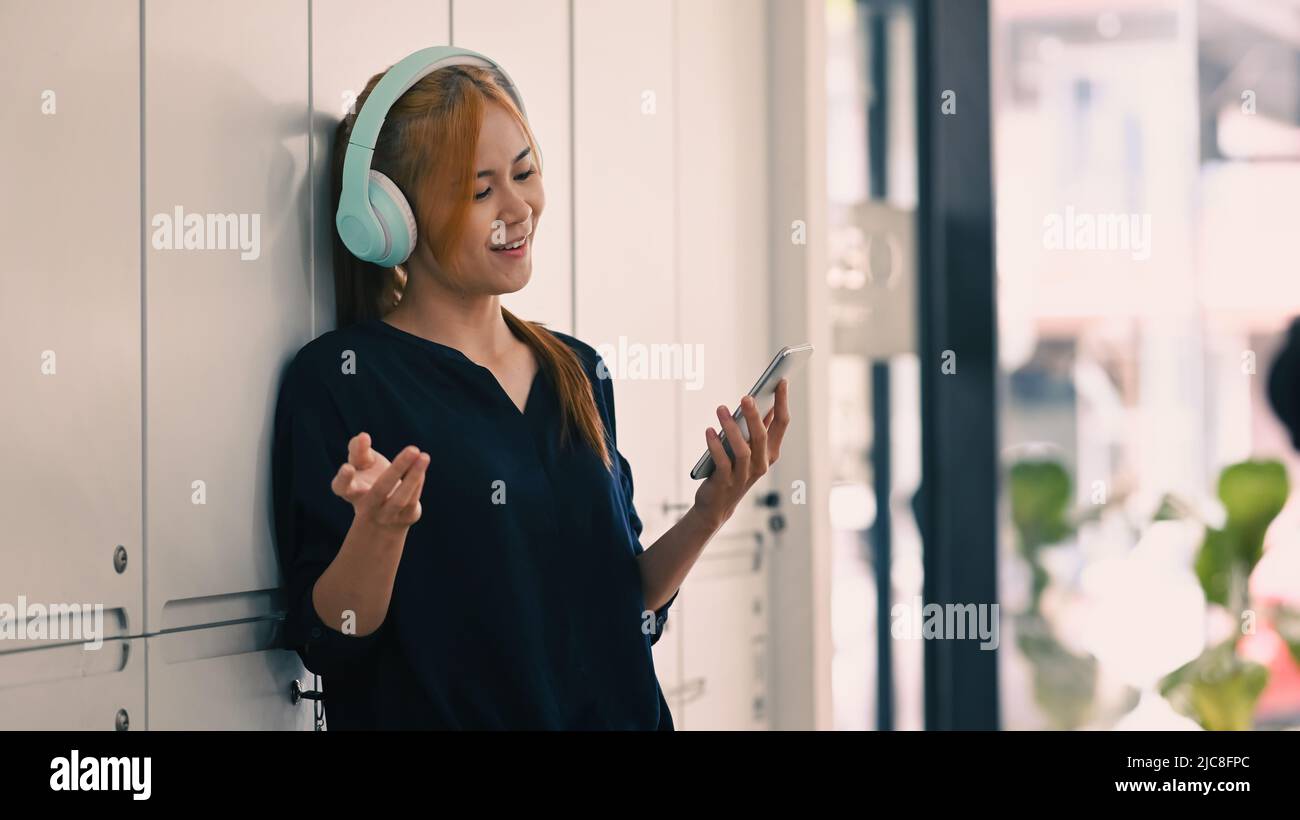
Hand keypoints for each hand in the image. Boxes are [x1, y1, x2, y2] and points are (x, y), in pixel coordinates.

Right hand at [331, 432, 429, 531]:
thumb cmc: (367, 480)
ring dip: (415, 475)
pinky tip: (422, 461)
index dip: (343, 479)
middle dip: (396, 470)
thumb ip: (359, 450)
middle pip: (380, 490)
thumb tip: (362, 437)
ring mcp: (387, 515)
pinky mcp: (406, 517)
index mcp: (350, 492)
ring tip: (424, 455)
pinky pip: (413, 499)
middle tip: (413, 448)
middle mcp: (368, 507)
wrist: (383, 517)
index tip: (348, 467)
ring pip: (400, 498)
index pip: (341, 487)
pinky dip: (418, 479)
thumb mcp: (360, 464)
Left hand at [693, 378, 791, 526]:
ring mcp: (744, 475)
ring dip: (731, 428)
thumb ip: (757, 428)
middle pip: (762, 435)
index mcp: (771, 452)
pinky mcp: (726, 482)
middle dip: (755, 415)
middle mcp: (762, 464)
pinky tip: (709, 431)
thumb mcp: (749, 449)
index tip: (781, 380)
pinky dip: (715, 445)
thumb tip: (761, 400)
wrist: (717, 505)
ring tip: (720, 409)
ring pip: (742, 449)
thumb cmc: (733, 470)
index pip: (782, 424)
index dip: (782, 402)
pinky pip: (722, 461)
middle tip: (746, 396)